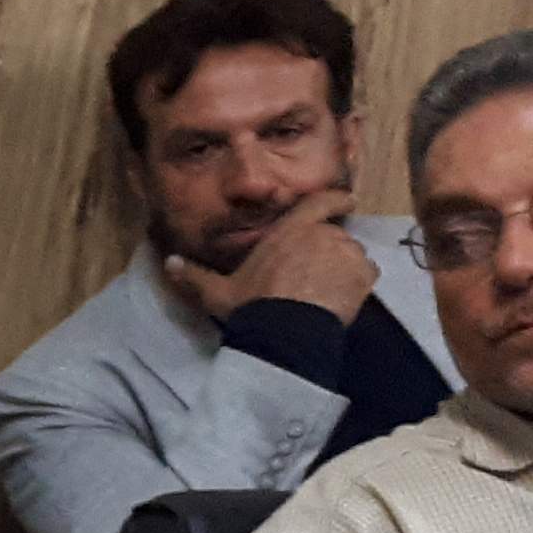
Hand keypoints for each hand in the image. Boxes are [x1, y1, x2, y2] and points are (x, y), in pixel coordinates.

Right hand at [163, 194, 374, 323]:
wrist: (285, 331)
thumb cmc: (252, 305)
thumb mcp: (218, 292)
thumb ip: (195, 275)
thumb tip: (167, 262)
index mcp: (291, 230)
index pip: (321, 202)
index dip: (336, 200)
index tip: (347, 202)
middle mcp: (323, 234)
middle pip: (335, 234)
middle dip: (330, 248)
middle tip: (318, 268)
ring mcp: (347, 253)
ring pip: (353, 254)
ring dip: (344, 265)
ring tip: (328, 288)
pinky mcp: (363, 275)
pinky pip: (366, 273)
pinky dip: (358, 282)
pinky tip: (343, 297)